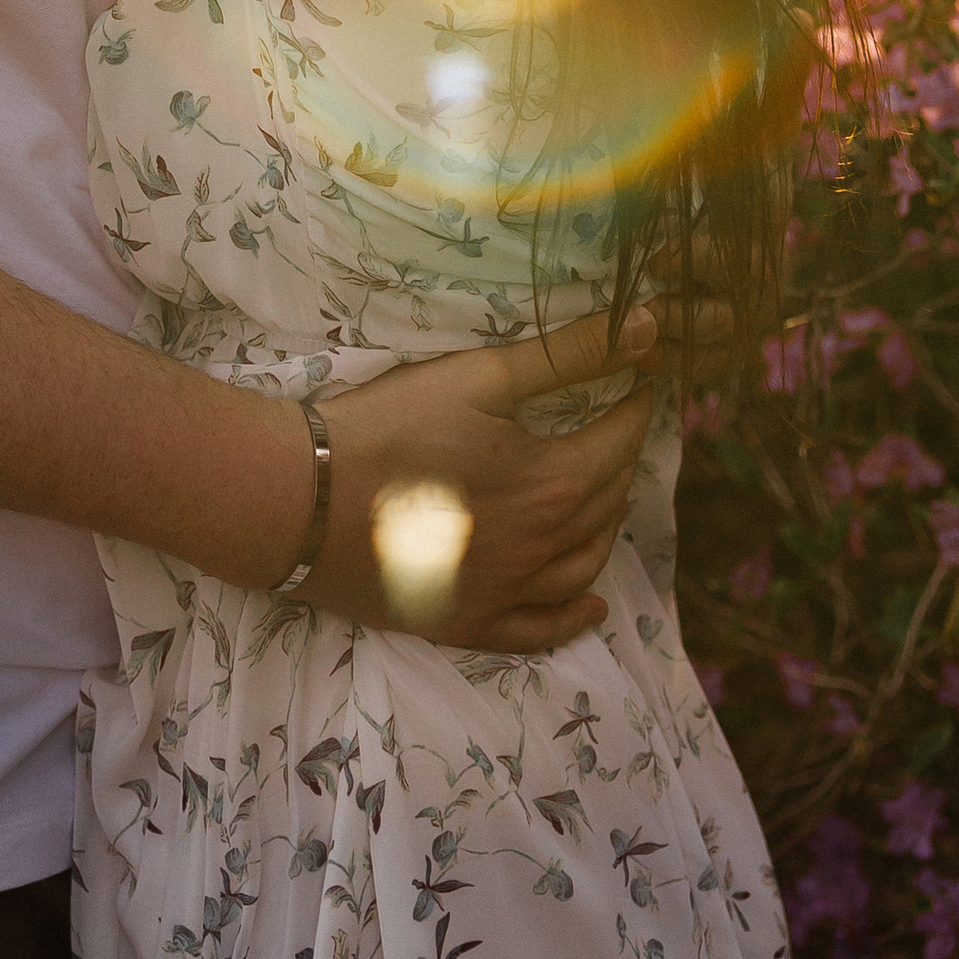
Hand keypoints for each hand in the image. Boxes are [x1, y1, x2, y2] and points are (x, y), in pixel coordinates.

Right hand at [296, 309, 662, 651]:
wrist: (307, 499)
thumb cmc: (393, 427)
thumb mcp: (484, 376)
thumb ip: (568, 354)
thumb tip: (651, 328)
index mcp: (553, 484)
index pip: (618, 444)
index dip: (635, 410)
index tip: (641, 384)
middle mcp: (542, 548)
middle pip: (603, 504)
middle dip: (620, 463)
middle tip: (617, 431)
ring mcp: (505, 594)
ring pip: (581, 566)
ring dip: (605, 529)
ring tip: (610, 500)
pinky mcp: (465, 623)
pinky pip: (535, 631)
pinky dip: (571, 620)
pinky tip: (592, 608)